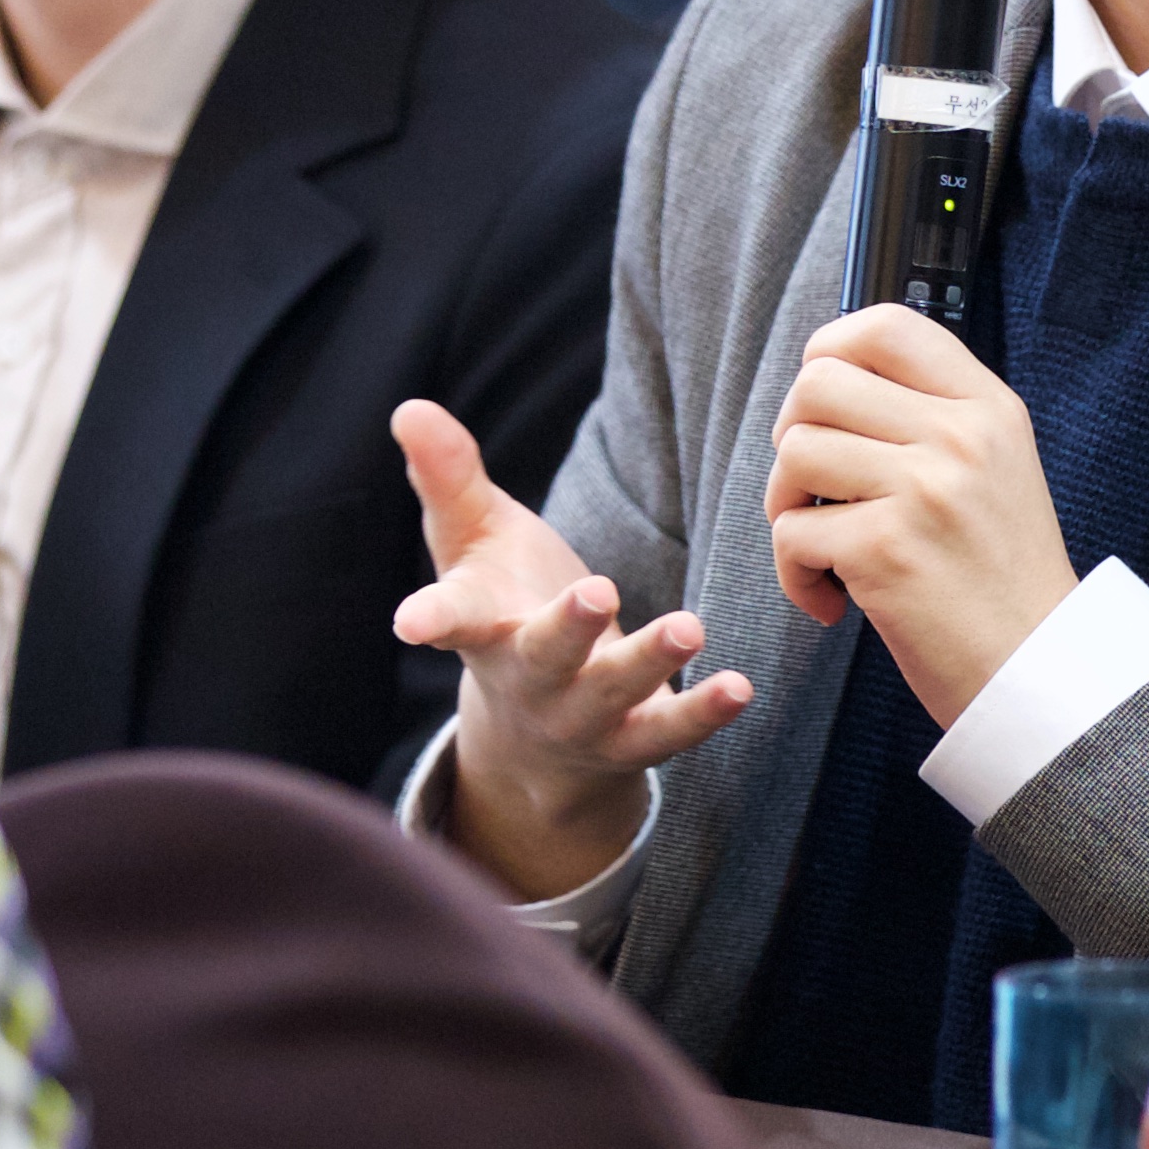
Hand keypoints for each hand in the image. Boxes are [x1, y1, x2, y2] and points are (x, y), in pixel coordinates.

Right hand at [389, 399, 748, 897]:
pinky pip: (668, 732)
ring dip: (648, 662)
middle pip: (544, 655)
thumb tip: (409, 407)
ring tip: (690, 627)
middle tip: (598, 591)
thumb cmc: (500, 607)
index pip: (452, 619)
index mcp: (482, 629)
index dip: (430, 619)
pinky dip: (703, 713)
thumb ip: (447, 478)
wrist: (531, 736)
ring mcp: (579, 717)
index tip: (410, 624)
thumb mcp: (472, 542)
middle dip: (568, 628)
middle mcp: (528, 679)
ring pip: (611, 694)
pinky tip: (740, 688)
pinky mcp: (631, 741)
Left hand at [760, 306, 1071, 725]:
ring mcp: (924, 489)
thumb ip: (932, 418)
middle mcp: (960, 435)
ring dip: (787, 505)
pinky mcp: (885, 548)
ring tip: (824, 547)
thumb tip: (829, 378)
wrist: (1039, 672)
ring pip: (796, 450)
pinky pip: (792, 531)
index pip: (886, 324)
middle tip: (816, 487)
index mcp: (988, 408)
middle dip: (794, 434)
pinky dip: (796, 573)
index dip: (830, 349)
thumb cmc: (1002, 580)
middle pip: (819, 382)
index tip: (822, 402)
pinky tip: (833, 601)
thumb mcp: (995, 469)